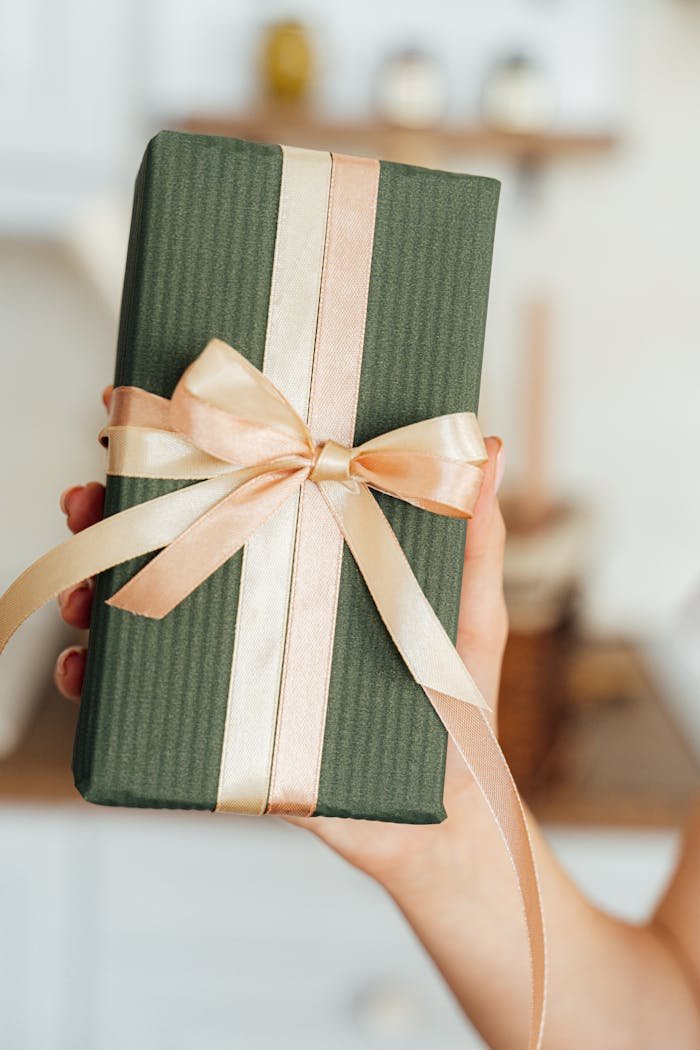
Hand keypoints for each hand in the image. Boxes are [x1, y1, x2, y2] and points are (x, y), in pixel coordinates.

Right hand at [54, 387, 506, 893]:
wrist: (445, 821)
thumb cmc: (461, 707)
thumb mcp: (471, 609)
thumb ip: (476, 535)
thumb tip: (486, 444)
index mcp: (312, 570)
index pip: (243, 497)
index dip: (191, 459)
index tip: (145, 420)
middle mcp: (265, 610)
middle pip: (181, 545)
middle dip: (119, 512)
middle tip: (87, 493)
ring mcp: (239, 667)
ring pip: (148, 613)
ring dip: (96, 589)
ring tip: (82, 588)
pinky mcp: (222, 731)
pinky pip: (144, 701)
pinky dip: (99, 682)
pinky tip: (83, 669)